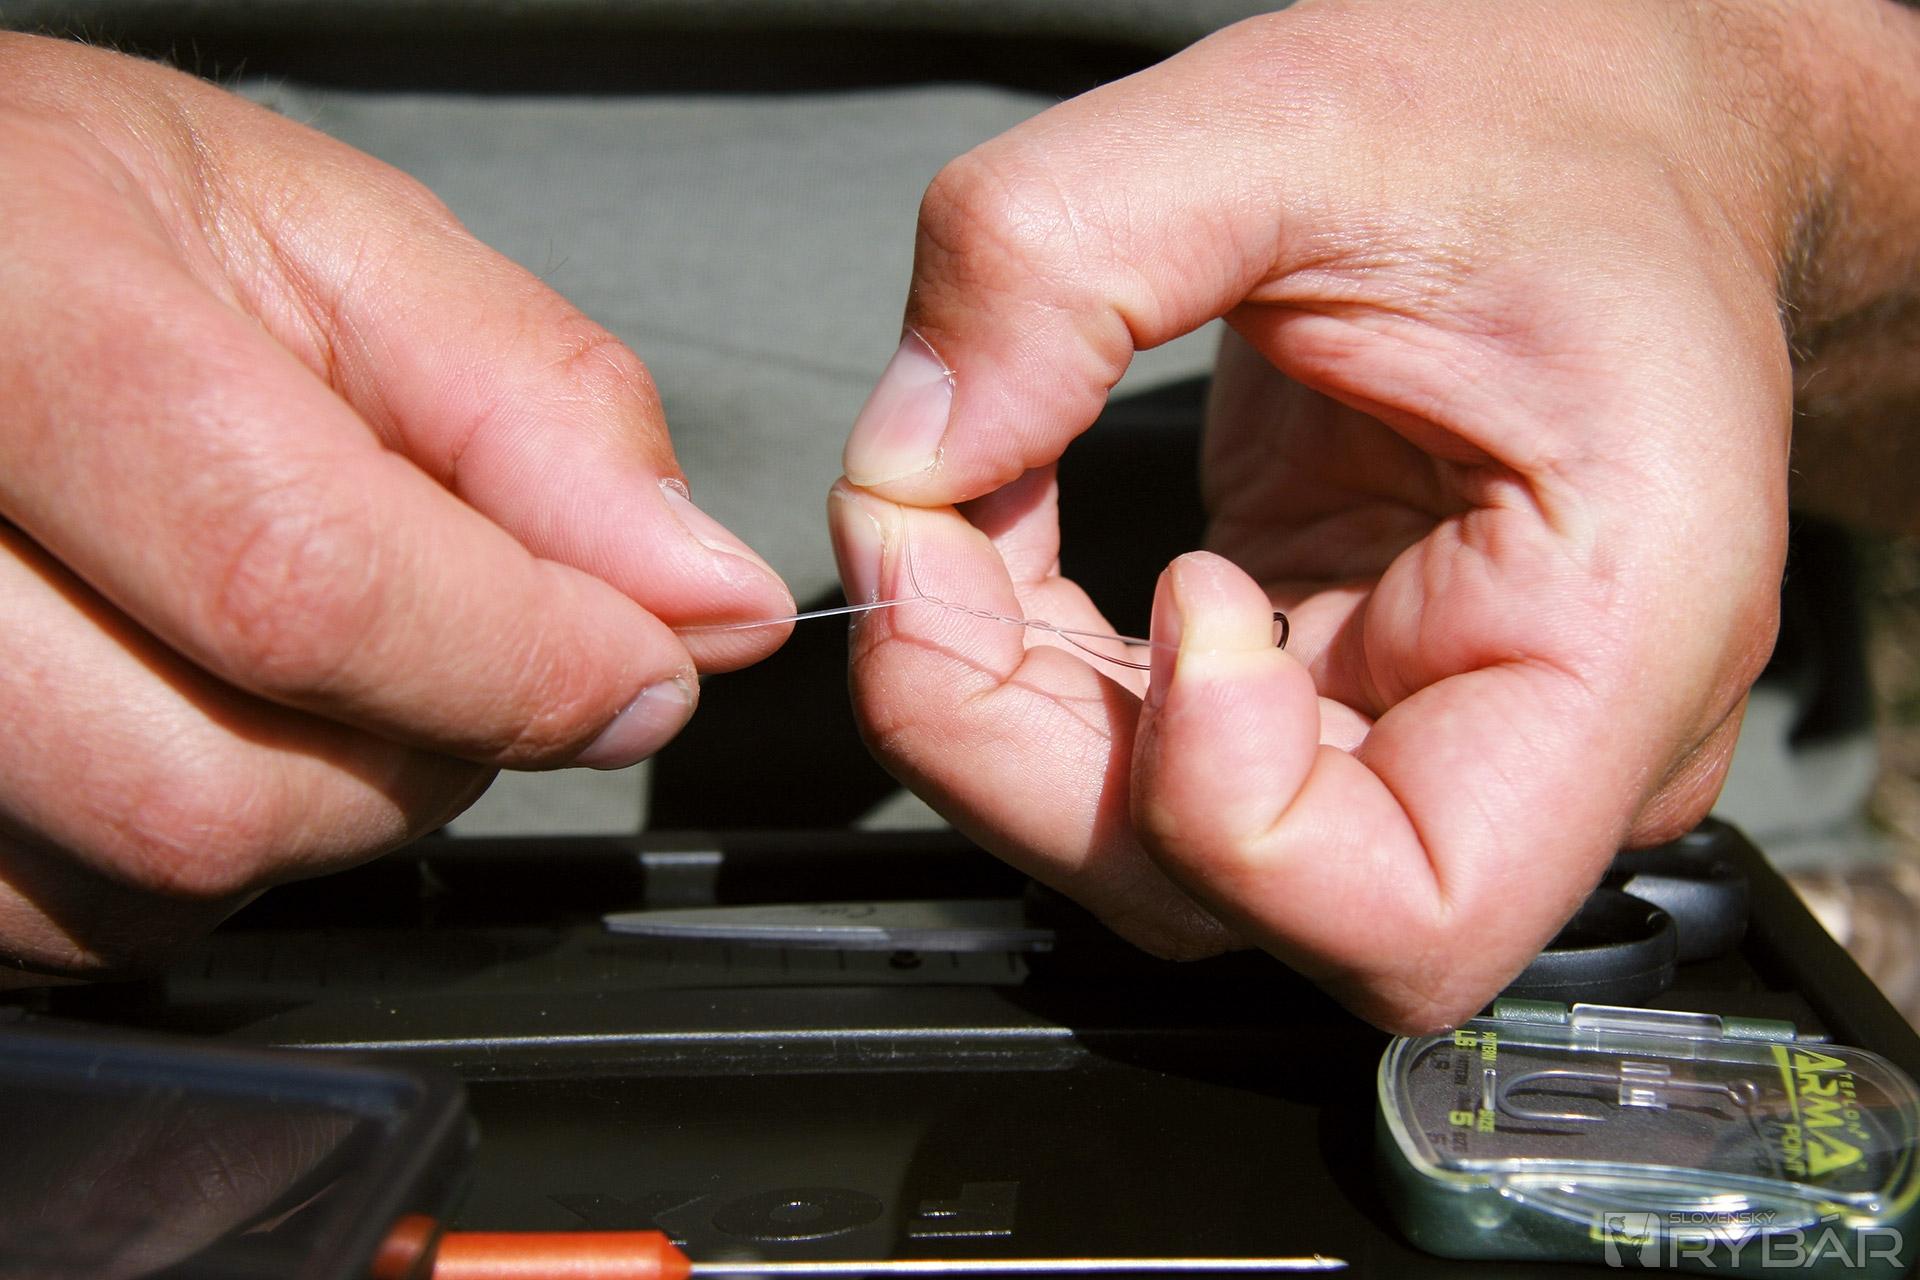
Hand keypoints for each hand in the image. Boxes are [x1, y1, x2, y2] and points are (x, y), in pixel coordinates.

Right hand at [0, 35, 791, 979]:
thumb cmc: (79, 217)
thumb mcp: (337, 244)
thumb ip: (541, 414)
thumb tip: (707, 604)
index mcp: (6, 314)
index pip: (298, 581)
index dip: (521, 659)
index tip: (643, 662)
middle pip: (218, 789)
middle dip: (423, 747)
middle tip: (455, 630)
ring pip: (151, 882)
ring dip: (315, 802)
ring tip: (291, 639)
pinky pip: (67, 921)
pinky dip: (191, 847)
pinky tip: (188, 700)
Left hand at [830, 0, 1919, 1028]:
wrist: (1594, 133)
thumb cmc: (1527, 130)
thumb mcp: (1295, 119)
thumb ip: (1060, 256)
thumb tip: (899, 457)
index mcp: (1617, 640)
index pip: (1415, 920)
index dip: (1228, 816)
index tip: (1187, 582)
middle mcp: (1521, 741)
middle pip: (1234, 901)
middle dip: (1020, 750)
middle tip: (920, 543)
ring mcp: (1411, 732)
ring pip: (1155, 850)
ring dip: (997, 710)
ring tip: (946, 517)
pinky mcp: (1316, 692)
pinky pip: (1134, 758)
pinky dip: (1021, 671)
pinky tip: (989, 539)